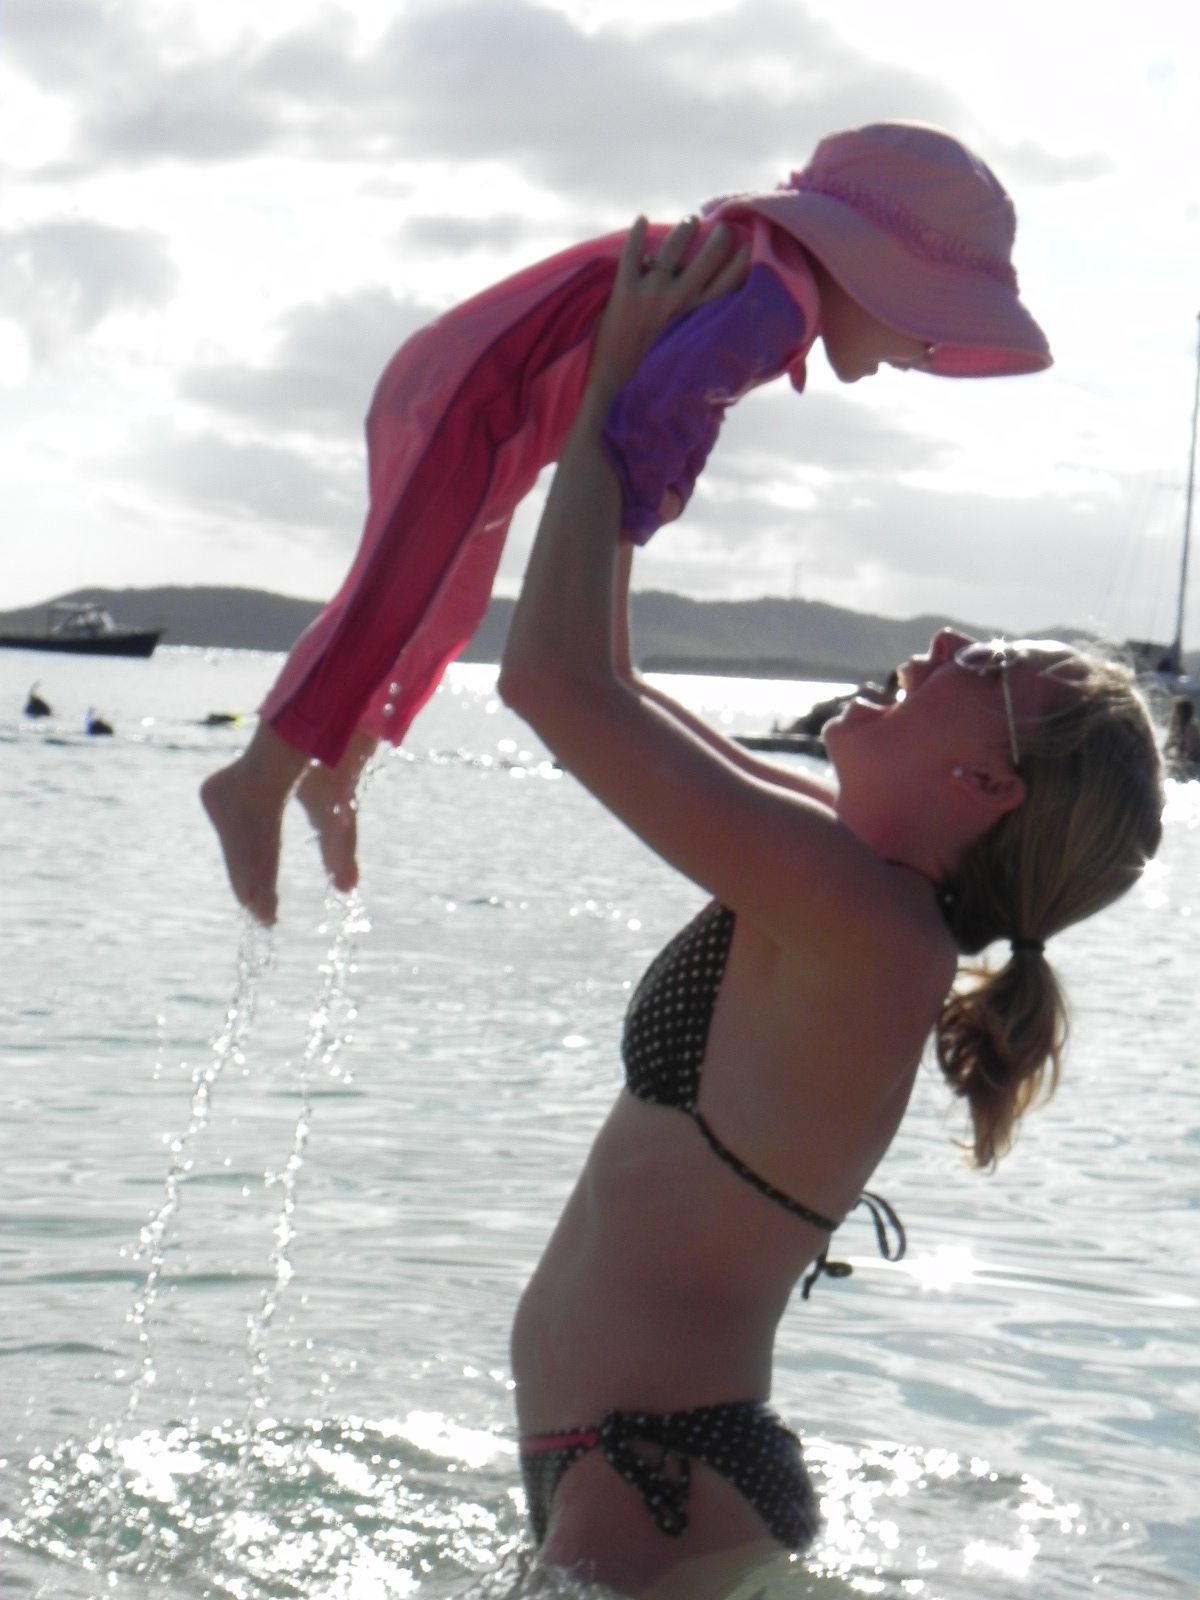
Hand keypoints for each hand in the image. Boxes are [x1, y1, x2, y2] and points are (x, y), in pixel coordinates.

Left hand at [589, 216, 749, 395]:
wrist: (613, 376)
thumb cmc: (652, 367)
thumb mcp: (686, 350)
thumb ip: (699, 331)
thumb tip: (722, 325)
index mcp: (695, 317)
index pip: (727, 284)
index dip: (741, 261)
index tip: (749, 244)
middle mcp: (677, 302)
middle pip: (707, 259)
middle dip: (719, 239)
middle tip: (723, 227)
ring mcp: (650, 293)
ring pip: (672, 249)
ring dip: (684, 230)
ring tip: (690, 221)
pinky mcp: (624, 290)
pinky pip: (631, 254)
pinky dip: (636, 234)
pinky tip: (642, 219)